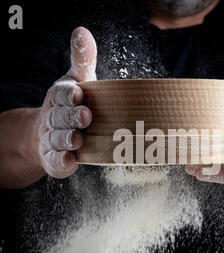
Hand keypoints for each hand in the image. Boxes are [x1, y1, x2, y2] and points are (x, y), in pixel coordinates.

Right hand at [37, 27, 96, 177]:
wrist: (50, 133)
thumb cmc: (70, 105)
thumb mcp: (76, 80)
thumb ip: (82, 60)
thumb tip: (82, 31)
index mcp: (61, 98)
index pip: (63, 94)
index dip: (69, 94)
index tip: (79, 93)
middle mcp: (55, 118)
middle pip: (60, 117)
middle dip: (71, 117)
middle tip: (85, 116)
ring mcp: (53, 140)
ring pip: (58, 139)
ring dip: (67, 139)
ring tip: (78, 139)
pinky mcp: (55, 159)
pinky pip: (56, 162)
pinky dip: (61, 161)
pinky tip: (69, 160)